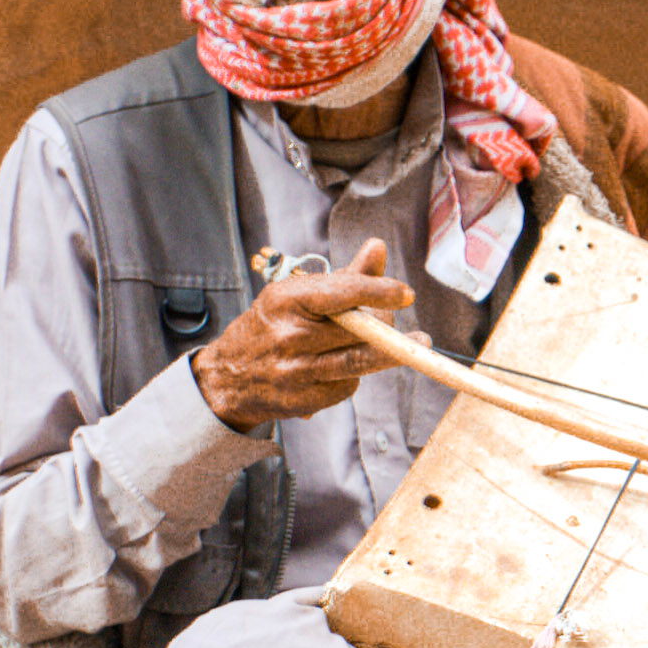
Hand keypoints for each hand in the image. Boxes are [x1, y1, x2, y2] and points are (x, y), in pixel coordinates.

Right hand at [191, 239, 410, 430]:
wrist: (229, 377)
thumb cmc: (274, 325)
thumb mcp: (298, 294)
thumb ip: (345, 276)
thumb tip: (378, 247)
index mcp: (285, 300)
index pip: (339, 293)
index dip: (377, 291)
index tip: (406, 294)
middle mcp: (288, 336)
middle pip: (355, 330)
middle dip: (384, 324)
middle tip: (397, 321)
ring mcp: (295, 371)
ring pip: (358, 362)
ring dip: (390, 353)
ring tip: (418, 344)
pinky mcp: (303, 400)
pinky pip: (347, 386)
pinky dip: (356, 375)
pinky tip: (350, 366)